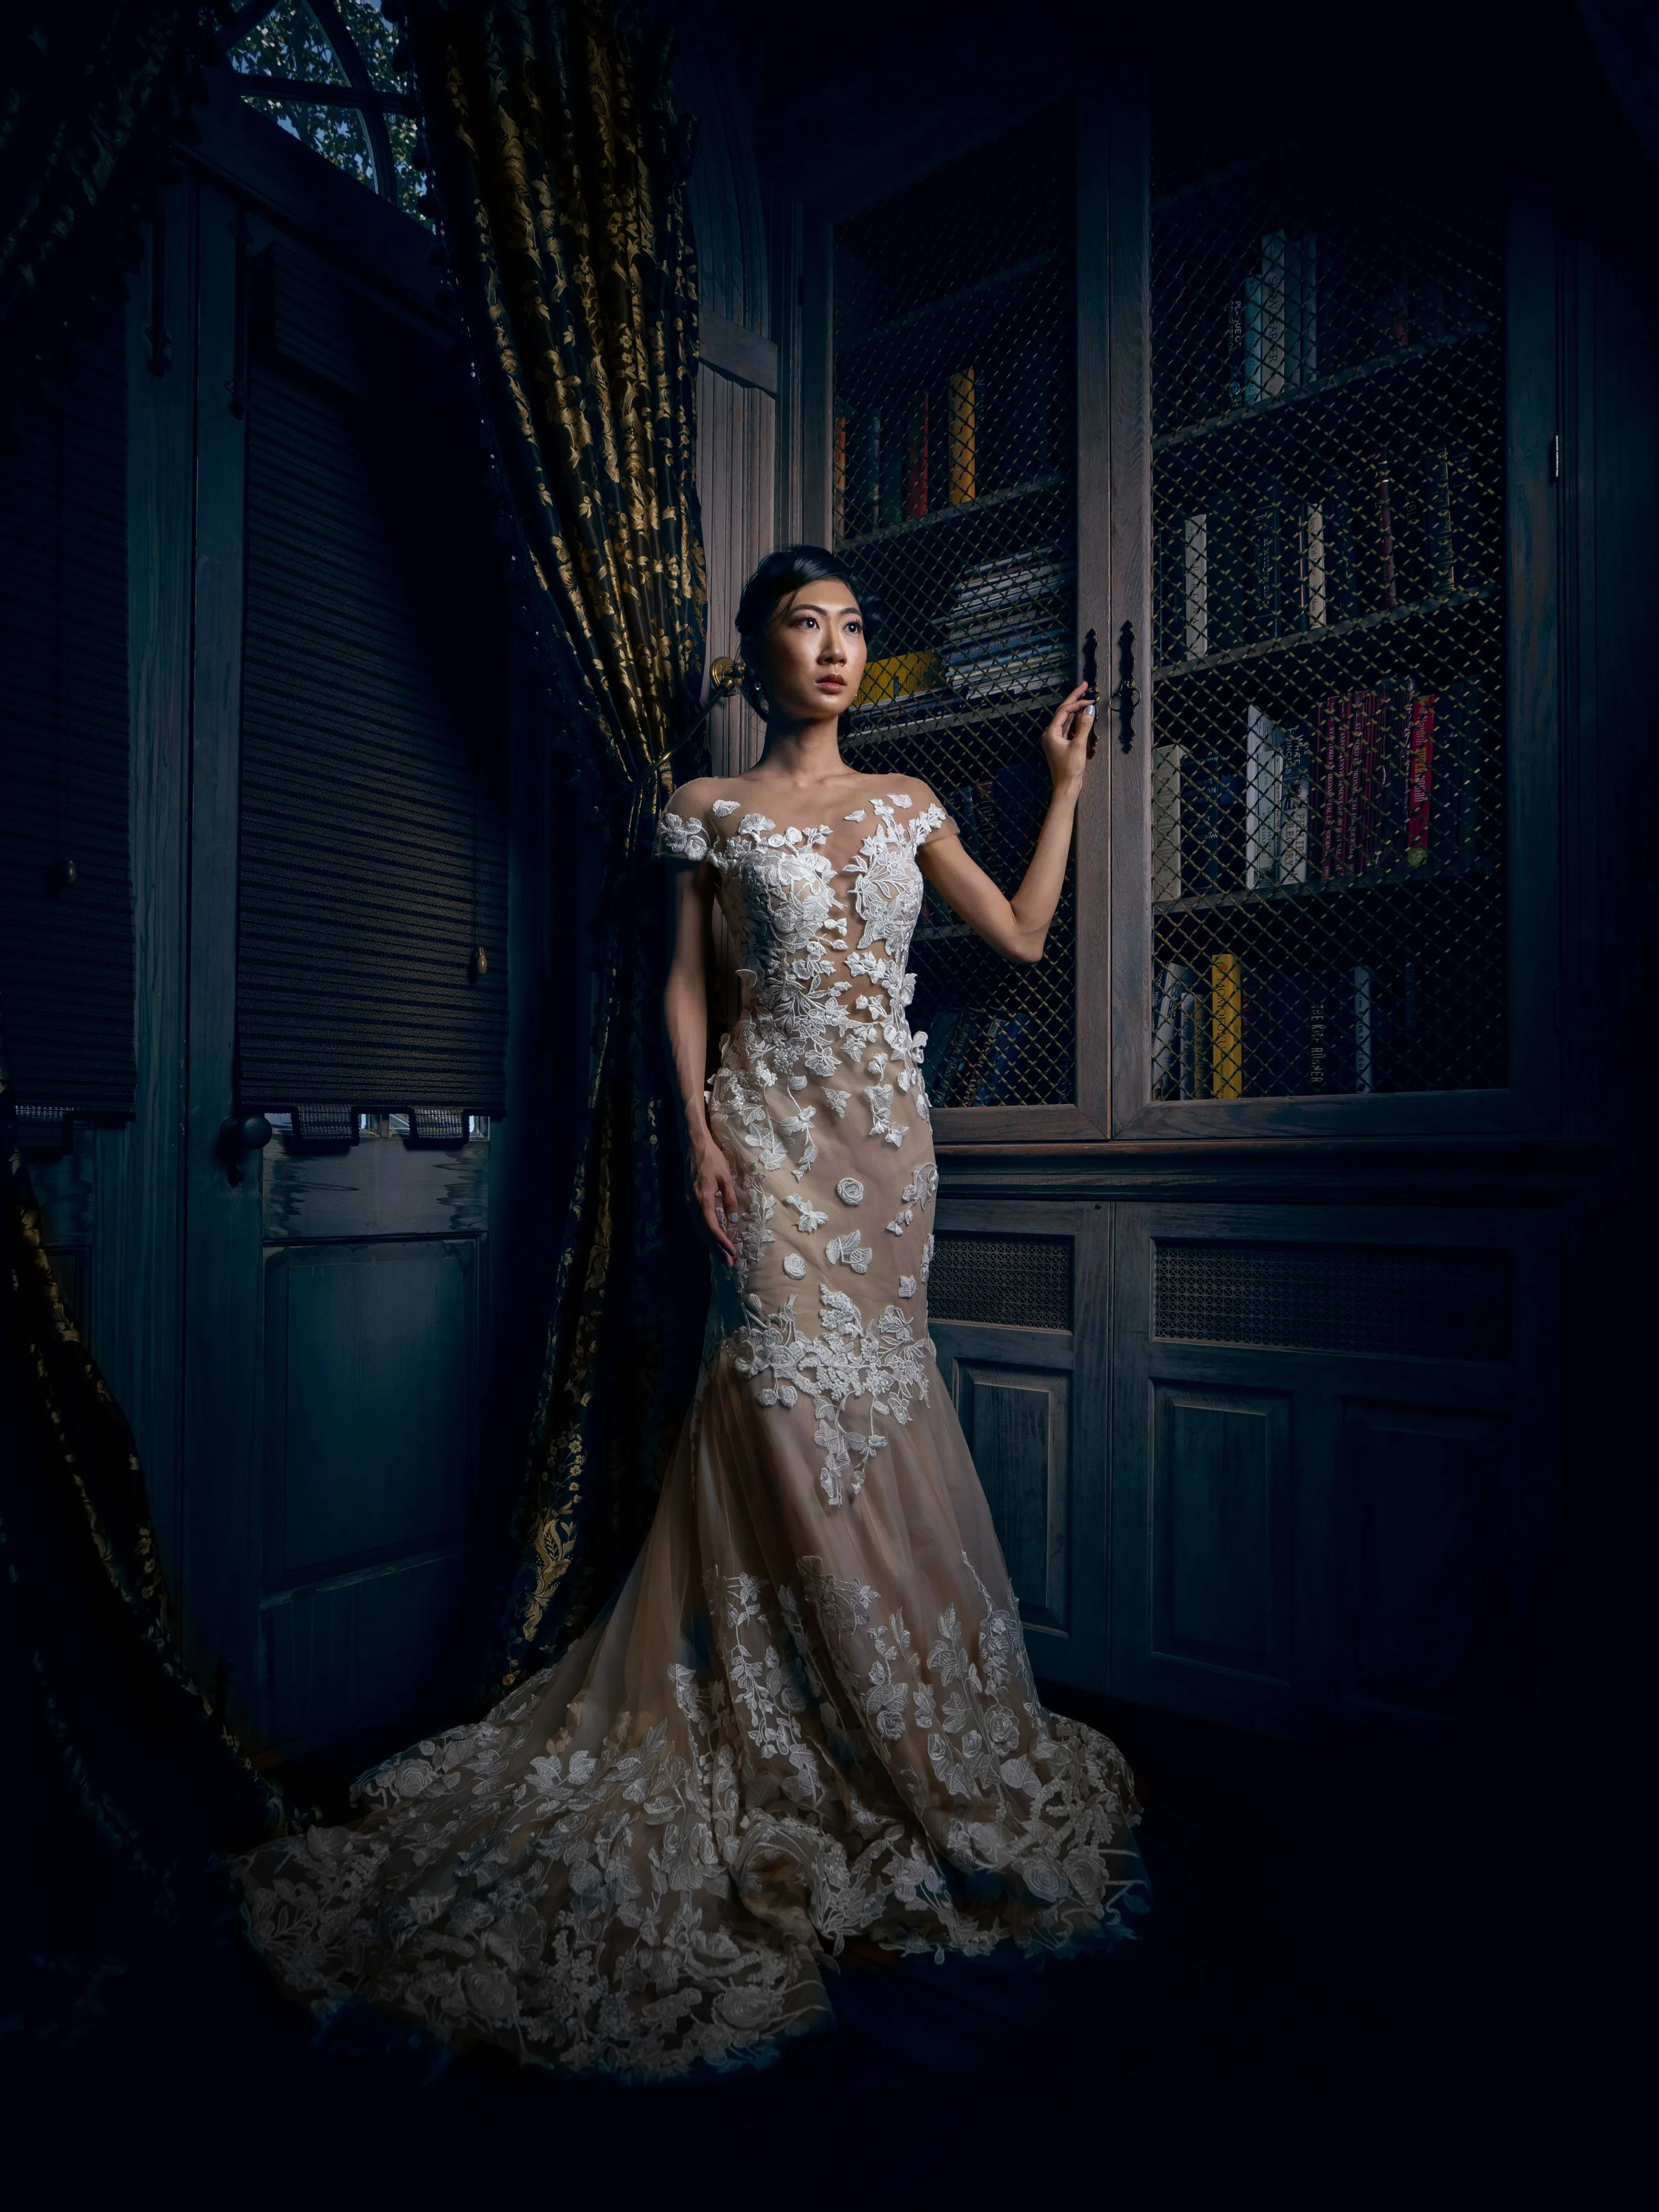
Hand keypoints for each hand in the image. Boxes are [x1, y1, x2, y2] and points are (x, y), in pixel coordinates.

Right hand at [690, 1135, 740, 1265]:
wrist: (694, 1146)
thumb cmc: (713, 1159)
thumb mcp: (726, 1178)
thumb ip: (729, 1200)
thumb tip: (733, 1221)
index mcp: (702, 1199)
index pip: (711, 1227)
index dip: (722, 1242)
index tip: (733, 1252)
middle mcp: (693, 1205)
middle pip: (704, 1233)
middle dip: (717, 1249)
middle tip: (729, 1263)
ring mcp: (689, 1203)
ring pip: (699, 1229)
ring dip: (711, 1244)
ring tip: (723, 1256)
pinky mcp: (689, 1201)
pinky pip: (697, 1223)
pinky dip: (706, 1234)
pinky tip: (714, 1240)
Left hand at [1041, 682, 1095, 795]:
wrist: (1066, 787)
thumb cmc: (1070, 768)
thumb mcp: (1079, 745)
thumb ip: (1084, 725)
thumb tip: (1090, 708)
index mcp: (1051, 733)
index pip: (1063, 711)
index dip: (1076, 701)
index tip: (1090, 697)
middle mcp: (1050, 734)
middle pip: (1063, 712)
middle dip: (1074, 699)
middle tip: (1085, 685)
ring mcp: (1055, 740)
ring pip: (1065, 719)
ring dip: (1075, 709)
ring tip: (1085, 697)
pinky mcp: (1060, 745)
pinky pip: (1067, 728)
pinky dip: (1075, 720)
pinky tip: (1082, 715)